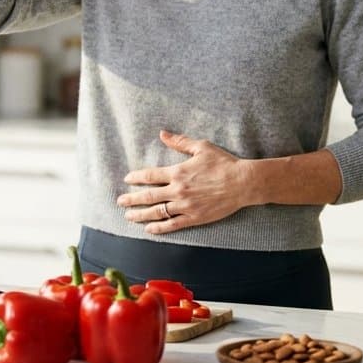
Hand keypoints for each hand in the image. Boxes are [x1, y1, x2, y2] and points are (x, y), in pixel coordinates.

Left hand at [117, 130, 252, 234]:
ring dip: (140, 214)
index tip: (127, 179)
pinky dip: (159, 228)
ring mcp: (186, 205)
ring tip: (129, 216)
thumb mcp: (201, 147)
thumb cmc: (223, 163)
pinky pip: (173, 224)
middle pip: (149, 196)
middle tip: (120, 201)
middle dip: (132, 199)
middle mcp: (178, 190)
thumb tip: (162, 134)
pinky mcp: (194, 217)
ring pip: (157, 212)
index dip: (136, 178)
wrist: (242, 183)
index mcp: (178, 172)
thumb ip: (180, 142)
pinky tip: (149, 229)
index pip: (150, 176)